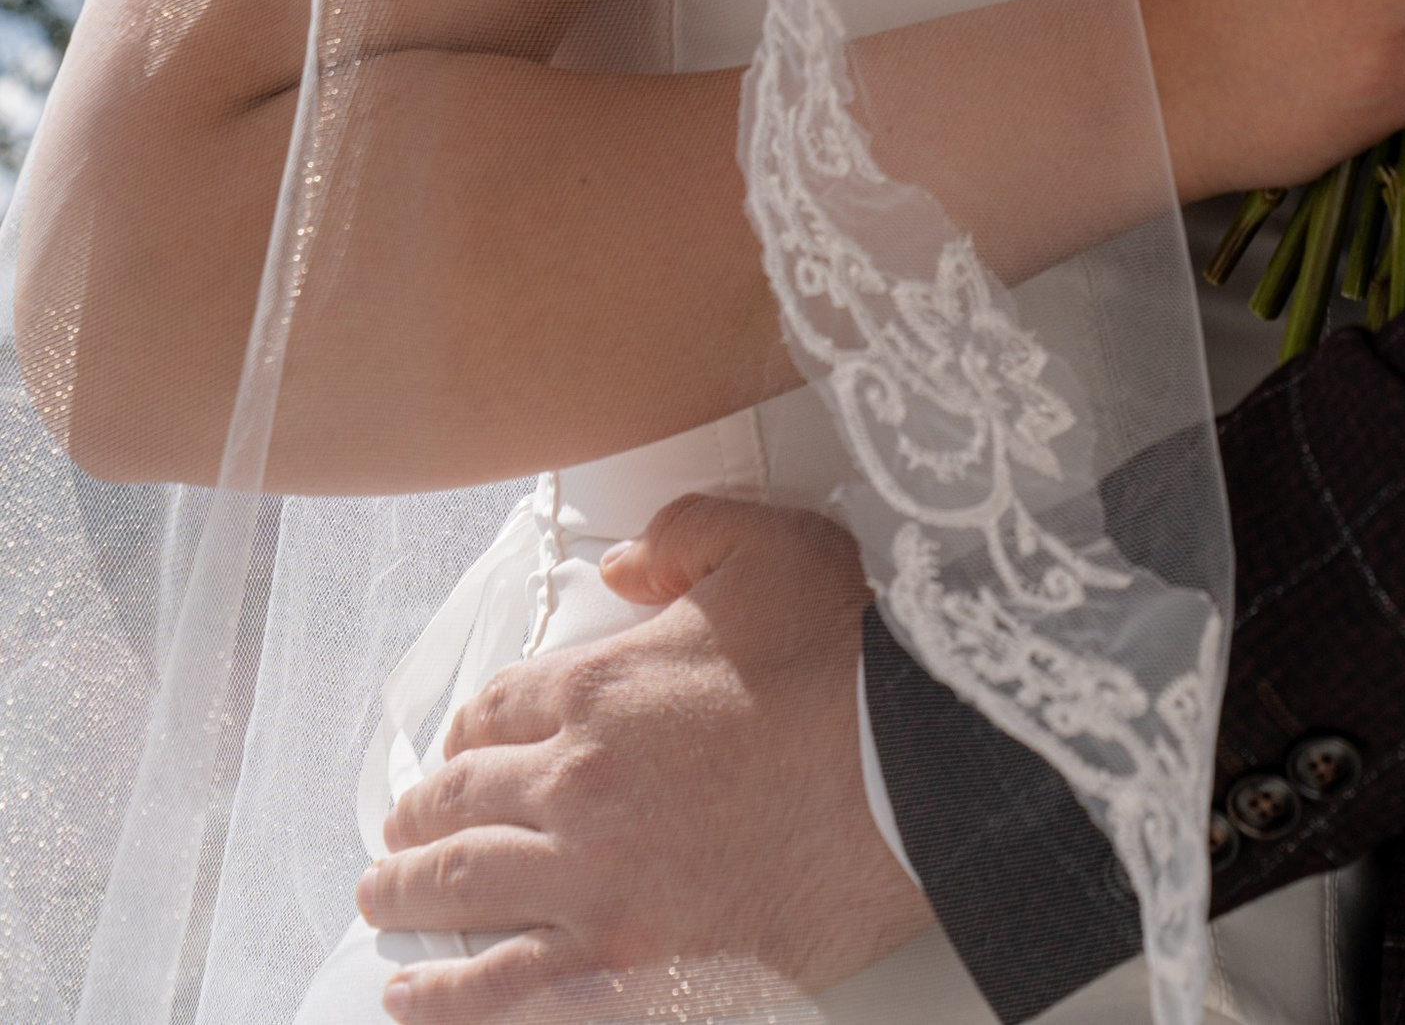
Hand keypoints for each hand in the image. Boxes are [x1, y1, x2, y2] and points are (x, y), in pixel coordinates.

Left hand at [357, 493, 928, 1019]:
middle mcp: (578, 786)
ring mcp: (598, 882)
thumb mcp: (771, 549)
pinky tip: (411, 995)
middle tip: (400, 828)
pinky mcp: (631, 962)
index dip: (466, 731)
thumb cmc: (850, 668)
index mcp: (601, 689)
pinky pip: (507, 989)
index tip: (458, 749)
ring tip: (382, 901)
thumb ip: (684, 536)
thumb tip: (625, 564)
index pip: (493, 711)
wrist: (913, 775)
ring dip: (408, 895)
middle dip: (419, 815)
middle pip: (462, 803)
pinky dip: (447, 998)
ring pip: (464, 891)